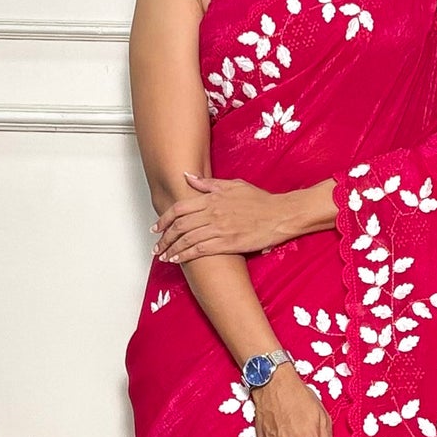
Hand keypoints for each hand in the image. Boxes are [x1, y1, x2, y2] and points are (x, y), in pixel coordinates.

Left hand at [153, 173, 292, 263]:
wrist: (280, 215)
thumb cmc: (260, 200)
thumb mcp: (233, 185)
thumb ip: (208, 183)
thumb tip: (187, 177)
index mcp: (212, 198)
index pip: (179, 208)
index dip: (164, 219)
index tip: (156, 227)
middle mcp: (212, 213)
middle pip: (179, 226)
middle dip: (164, 238)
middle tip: (156, 246)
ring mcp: (219, 229)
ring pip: (187, 240)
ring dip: (171, 249)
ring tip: (163, 256)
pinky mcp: (228, 243)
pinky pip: (200, 250)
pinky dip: (186, 256)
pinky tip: (178, 260)